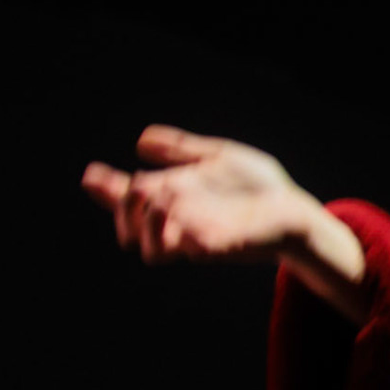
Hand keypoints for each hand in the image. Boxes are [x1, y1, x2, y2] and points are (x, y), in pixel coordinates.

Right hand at [82, 125, 324, 262]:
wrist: (296, 209)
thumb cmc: (260, 187)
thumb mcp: (217, 157)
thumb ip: (182, 150)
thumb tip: (142, 140)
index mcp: (174, 198)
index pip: (129, 199)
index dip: (107, 190)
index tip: (93, 174)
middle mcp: (179, 222)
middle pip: (130, 228)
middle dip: (120, 209)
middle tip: (134, 185)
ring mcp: (198, 238)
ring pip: (151, 248)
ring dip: (144, 224)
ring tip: (155, 196)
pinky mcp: (221, 247)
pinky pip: (189, 248)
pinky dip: (179, 233)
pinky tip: (179, 212)